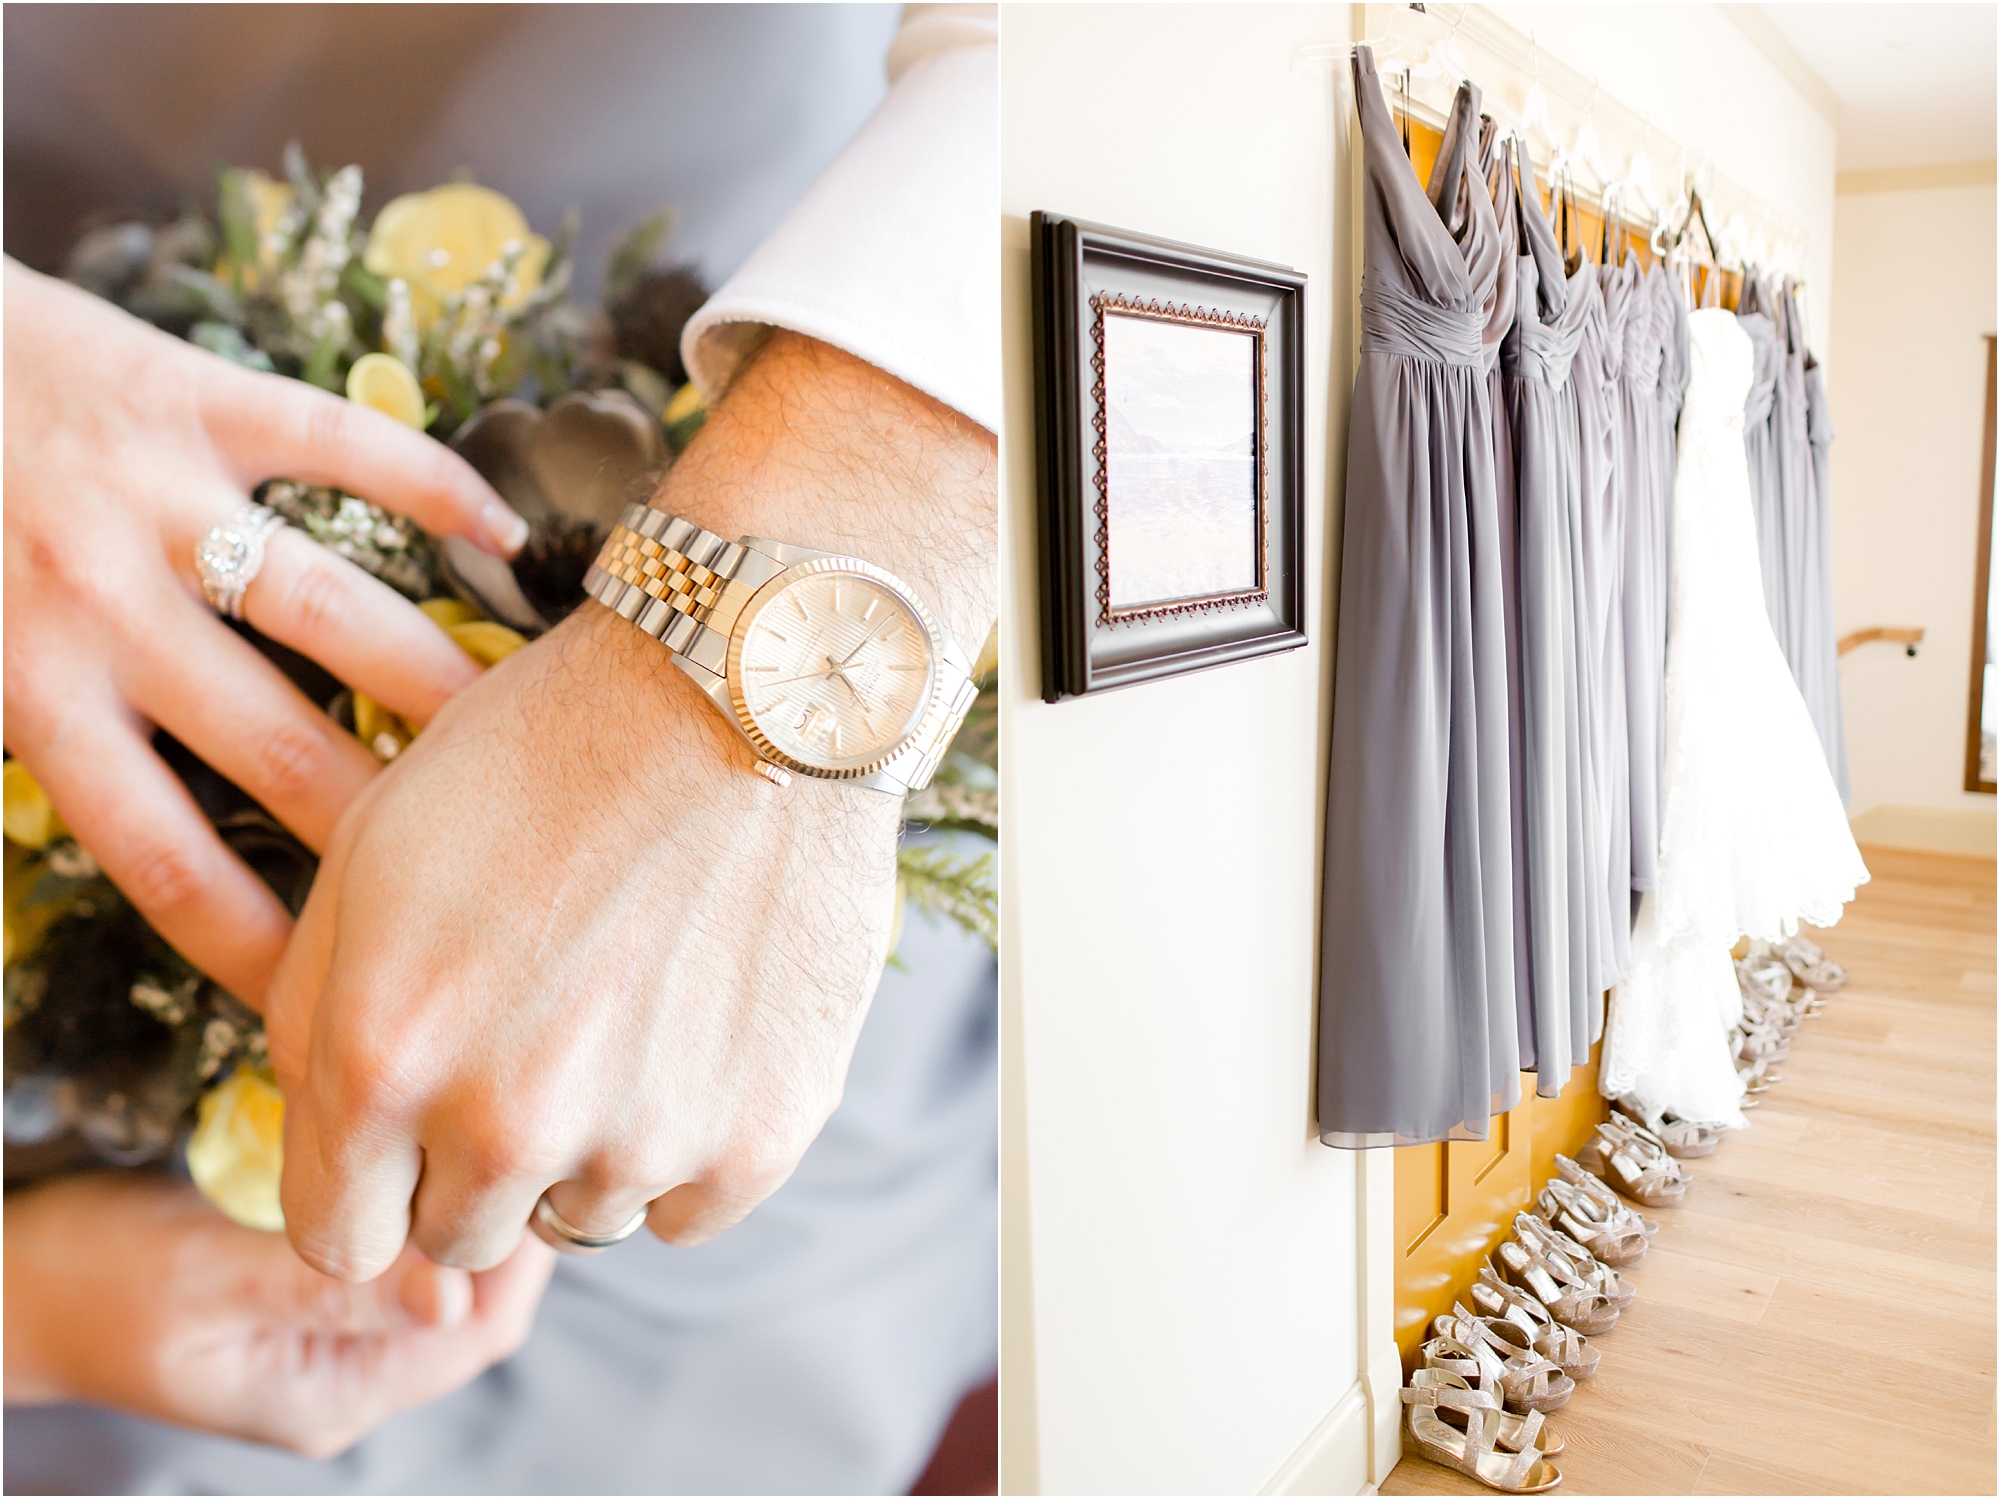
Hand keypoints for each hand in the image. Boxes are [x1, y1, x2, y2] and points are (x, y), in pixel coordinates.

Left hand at [2, 260, 525, 1005]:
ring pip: (339, 613)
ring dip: (441, 686)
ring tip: (522, 745)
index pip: (170, 860)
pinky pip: (346, 444)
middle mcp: (103, 606)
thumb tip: (150, 871)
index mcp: (29, 691)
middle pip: (285, 751)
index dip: (266, 947)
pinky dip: (438, 489)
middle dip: (392, 836)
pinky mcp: (197, 396)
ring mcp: (161, 499)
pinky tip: (505, 542)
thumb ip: (27, 751)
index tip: (338, 1002)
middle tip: (480, 895)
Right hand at [3, 1173, 553, 1456]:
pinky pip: (397, 1265)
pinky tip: (419, 1157)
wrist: (9, 1287)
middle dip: (503, 1227)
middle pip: (475, 1309)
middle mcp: (346, 1379)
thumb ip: (327, 1287)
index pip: (480, 1331)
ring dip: (464, 1215)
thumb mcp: (207, 1276)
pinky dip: (419, 1214)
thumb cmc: (87, 1281)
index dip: (521, 1252)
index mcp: (330, 1392)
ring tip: (472, 1134)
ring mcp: (332, 1344)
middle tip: (514, 1129)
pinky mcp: (313, 1303)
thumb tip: (449, 1292)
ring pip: (442, 1281)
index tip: (530, 1161)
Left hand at [266, 331, 995, 1278]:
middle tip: (527, 1049)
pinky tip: (691, 1036)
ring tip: (623, 1016)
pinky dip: (684, 1148)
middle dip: (472, 1166)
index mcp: (384, 1056)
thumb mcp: (371, 849)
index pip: (338, 1237)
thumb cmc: (549, 748)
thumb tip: (333, 1142)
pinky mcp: (762, 1133)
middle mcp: (507, 1125)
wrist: (743, 689)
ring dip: (586, 1149)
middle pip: (462, 1238)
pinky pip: (689, 1210)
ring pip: (582, 1219)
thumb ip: (315, 1020)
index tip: (406, 1144)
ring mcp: (645, 1139)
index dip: (367, 1189)